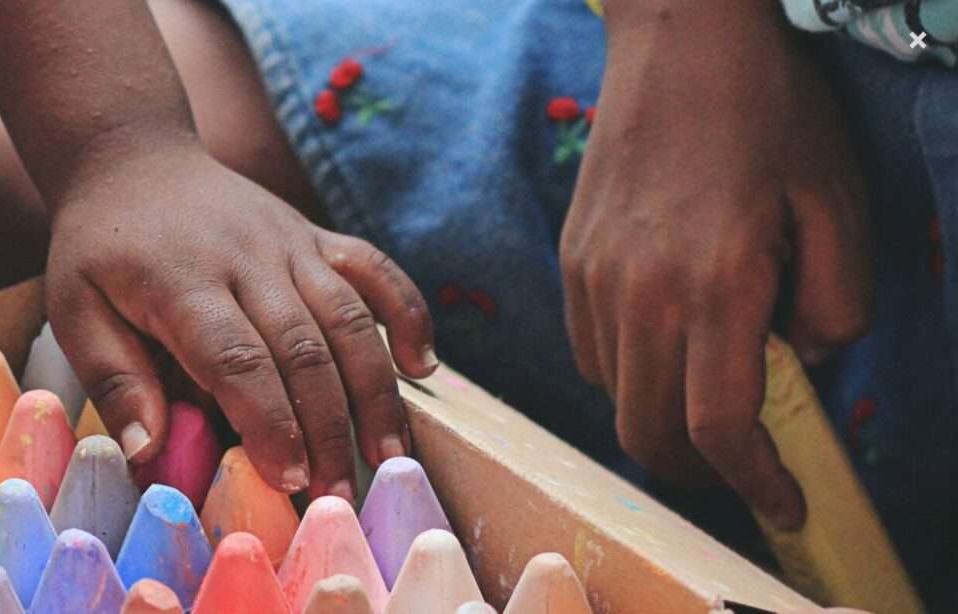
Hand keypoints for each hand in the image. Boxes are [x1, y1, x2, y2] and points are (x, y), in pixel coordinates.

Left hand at [46, 146, 436, 496]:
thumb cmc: (98, 249)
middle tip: (340, 493)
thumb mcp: (75, 309)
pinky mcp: (314, 235)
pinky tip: (421, 367)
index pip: (237, 359)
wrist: (130, 160)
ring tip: (388, 455)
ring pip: (347, 317)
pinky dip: (406, 313)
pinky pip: (374, 270)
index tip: (290, 478)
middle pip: (303, 348)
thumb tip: (148, 449)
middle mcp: (245, 258)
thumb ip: (114, 377)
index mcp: (181, 282)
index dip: (271, 422)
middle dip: (328, 427)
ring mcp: (287, 242)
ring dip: (374, 390)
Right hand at [563, 1, 869, 528]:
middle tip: (745, 468)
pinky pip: (590, 349)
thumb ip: (835, 302)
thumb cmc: (770, 113)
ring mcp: (594, 278)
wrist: (680, 40)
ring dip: (659, 419)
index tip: (785, 506)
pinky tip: (668, 340)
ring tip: (707, 396)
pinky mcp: (572, 261)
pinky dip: (627, 372)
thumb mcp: (839, 202)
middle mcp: (641, 292)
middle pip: (648, 432)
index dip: (754, 484)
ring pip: (612, 395)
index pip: (719, 425)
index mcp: (716, 283)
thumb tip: (802, 360)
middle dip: (699, 472)